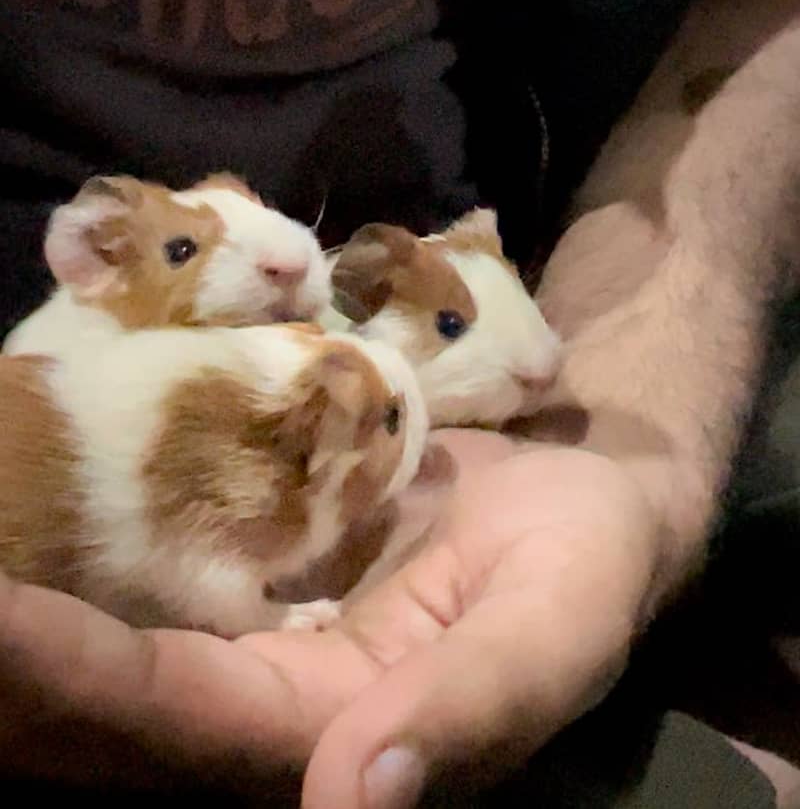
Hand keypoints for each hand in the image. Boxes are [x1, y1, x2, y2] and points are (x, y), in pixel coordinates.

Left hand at [0, 429, 660, 806]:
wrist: (584, 491)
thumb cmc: (587, 558)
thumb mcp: (556, 626)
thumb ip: (476, 708)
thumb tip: (357, 801)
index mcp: (345, 733)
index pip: (188, 726)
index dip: (79, 688)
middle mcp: (287, 697)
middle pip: (128, 700)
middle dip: (26, 664)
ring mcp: (275, 620)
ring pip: (135, 635)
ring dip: (42, 615)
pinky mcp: (278, 556)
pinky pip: (174, 563)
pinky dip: (101, 551)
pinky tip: (43, 514)